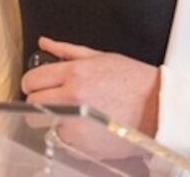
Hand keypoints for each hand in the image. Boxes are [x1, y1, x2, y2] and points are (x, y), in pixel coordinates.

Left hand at [22, 37, 160, 136]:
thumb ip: (67, 51)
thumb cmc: (133, 81)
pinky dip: (70, 135)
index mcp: (75, 74)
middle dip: (38, 100)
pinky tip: (87, 126)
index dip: (31, 82)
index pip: (32, 80)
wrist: (158, 108)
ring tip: (75, 113)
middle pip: (31, 104)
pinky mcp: (82, 146)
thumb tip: (44, 43)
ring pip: (44, 124)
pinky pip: (63, 140)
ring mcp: (75, 125)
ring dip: (54, 119)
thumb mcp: (101, 57)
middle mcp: (71, 100)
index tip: (37, 85)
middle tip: (54, 99)